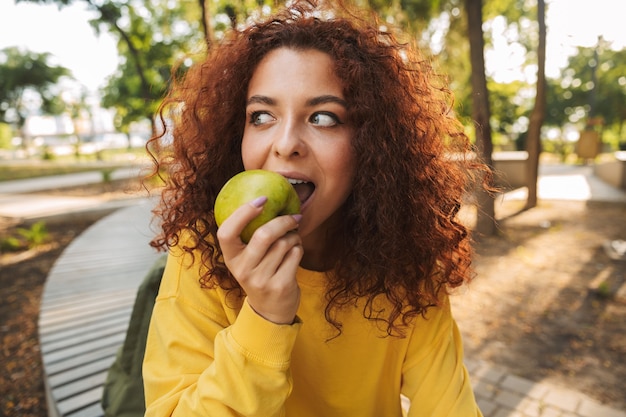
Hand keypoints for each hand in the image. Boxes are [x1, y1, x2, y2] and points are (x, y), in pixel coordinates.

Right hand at [216, 197, 302, 323]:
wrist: (270, 310)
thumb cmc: (260, 273)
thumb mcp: (248, 258)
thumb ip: (251, 234)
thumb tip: (267, 197)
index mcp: (230, 258)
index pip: (226, 232)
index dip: (242, 213)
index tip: (262, 199)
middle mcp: (242, 270)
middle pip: (264, 235)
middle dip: (283, 221)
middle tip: (294, 216)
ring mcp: (260, 280)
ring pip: (284, 244)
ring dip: (294, 237)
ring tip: (293, 241)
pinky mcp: (279, 286)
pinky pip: (295, 255)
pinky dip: (299, 249)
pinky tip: (295, 253)